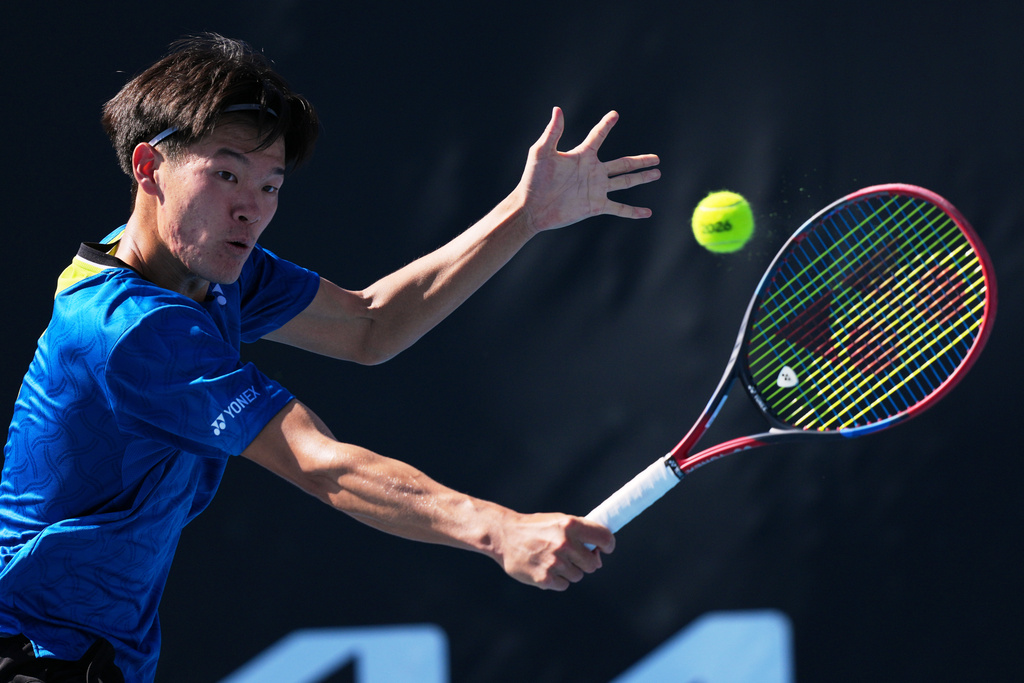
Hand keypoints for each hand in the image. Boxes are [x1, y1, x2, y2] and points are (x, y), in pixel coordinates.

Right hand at [496, 512, 614, 590]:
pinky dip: (557, 580)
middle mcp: (564, 543)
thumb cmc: (535, 528)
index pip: (604, 538)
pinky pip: (564, 585)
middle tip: (575, 557)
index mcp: (570, 525)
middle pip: (593, 563)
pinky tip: (545, 568)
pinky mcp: (545, 578)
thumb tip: (599, 553)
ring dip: (570, 571)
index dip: (608, 545)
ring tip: (553, 560)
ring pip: (578, 576)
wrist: (504, 535)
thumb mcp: (558, 521)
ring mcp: (555, 562)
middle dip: (587, 562)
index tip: (605, 548)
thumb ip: (580, 533)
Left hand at [515, 107, 660, 233]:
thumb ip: (553, 132)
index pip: (598, 137)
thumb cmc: (533, 178)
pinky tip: (647, 213)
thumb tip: (557, 109)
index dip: (606, 125)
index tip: (614, 114)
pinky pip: (619, 208)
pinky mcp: (595, 206)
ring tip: (657, 173)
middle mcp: (593, 171)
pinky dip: (633, 211)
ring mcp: (596, 189)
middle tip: (656, 157)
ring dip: (642, 178)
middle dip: (640, 161)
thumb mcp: (542, 152)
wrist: (532, 207)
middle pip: (622, 164)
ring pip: (625, 182)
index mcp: (582, 156)